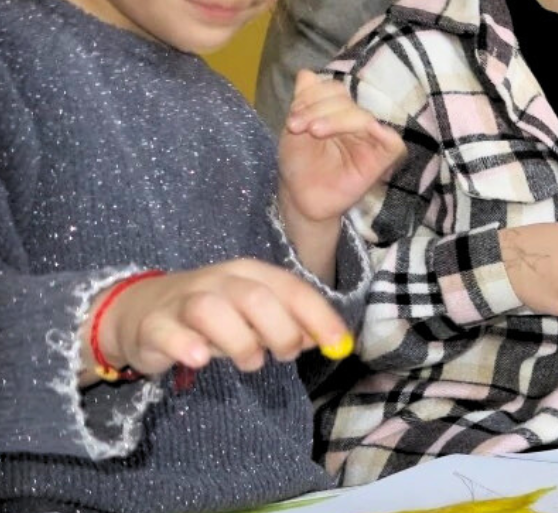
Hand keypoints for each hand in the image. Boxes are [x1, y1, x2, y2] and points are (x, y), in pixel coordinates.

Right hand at [88, 259, 351, 381]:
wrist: (140, 311)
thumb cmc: (211, 315)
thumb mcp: (255, 315)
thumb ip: (289, 322)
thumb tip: (320, 338)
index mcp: (250, 273)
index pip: (292, 289)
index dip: (320, 317)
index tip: (340, 346)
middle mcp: (219, 280)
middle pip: (256, 299)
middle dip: (280, 332)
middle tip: (282, 356)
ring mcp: (183, 300)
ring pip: (213, 311)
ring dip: (239, 342)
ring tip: (249, 361)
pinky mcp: (154, 325)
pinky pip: (170, 333)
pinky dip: (188, 346)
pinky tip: (202, 359)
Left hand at [279, 70, 405, 222]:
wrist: (300, 199)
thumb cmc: (299, 164)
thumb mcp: (294, 129)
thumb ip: (303, 102)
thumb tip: (307, 73)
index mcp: (337, 110)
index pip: (334, 90)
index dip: (313, 97)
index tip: (292, 119)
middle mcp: (355, 120)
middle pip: (347, 100)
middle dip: (319, 108)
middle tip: (296, 126)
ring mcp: (370, 139)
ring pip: (364, 117)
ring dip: (337, 120)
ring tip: (312, 131)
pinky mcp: (382, 159)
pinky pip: (392, 142)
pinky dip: (380, 132)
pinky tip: (361, 132)